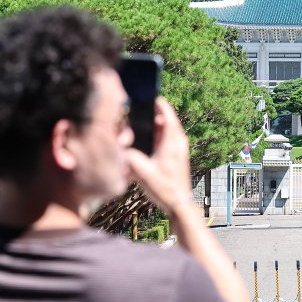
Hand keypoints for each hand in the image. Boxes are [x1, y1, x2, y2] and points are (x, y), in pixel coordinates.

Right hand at [126, 97, 191, 216]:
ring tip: (146, 124)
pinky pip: (169, 140)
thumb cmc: (164, 188)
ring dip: (159, 127)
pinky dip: (161, 136)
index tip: (154, 98)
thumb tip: (121, 147)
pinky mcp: (178, 157)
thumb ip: (130, 158)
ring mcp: (180, 151)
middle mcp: (178, 144)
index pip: (169, 118)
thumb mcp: (143, 172)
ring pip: (169, 132)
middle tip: (144, 111)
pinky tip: (151, 141)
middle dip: (157, 115)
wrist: (179, 203)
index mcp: (172, 143)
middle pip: (169, 122)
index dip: (162, 106)